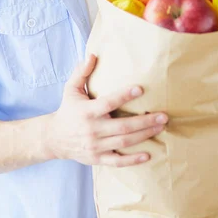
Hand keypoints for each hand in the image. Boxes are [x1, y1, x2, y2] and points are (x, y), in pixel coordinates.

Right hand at [46, 54, 167, 166]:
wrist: (54, 139)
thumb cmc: (67, 110)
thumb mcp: (70, 89)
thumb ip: (81, 72)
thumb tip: (92, 55)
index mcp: (87, 111)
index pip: (108, 103)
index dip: (124, 96)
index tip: (141, 89)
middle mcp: (92, 130)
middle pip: (123, 127)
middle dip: (145, 121)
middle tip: (163, 115)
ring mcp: (96, 146)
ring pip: (124, 142)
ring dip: (144, 135)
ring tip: (160, 127)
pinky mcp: (98, 158)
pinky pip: (117, 162)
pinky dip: (132, 160)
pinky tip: (148, 155)